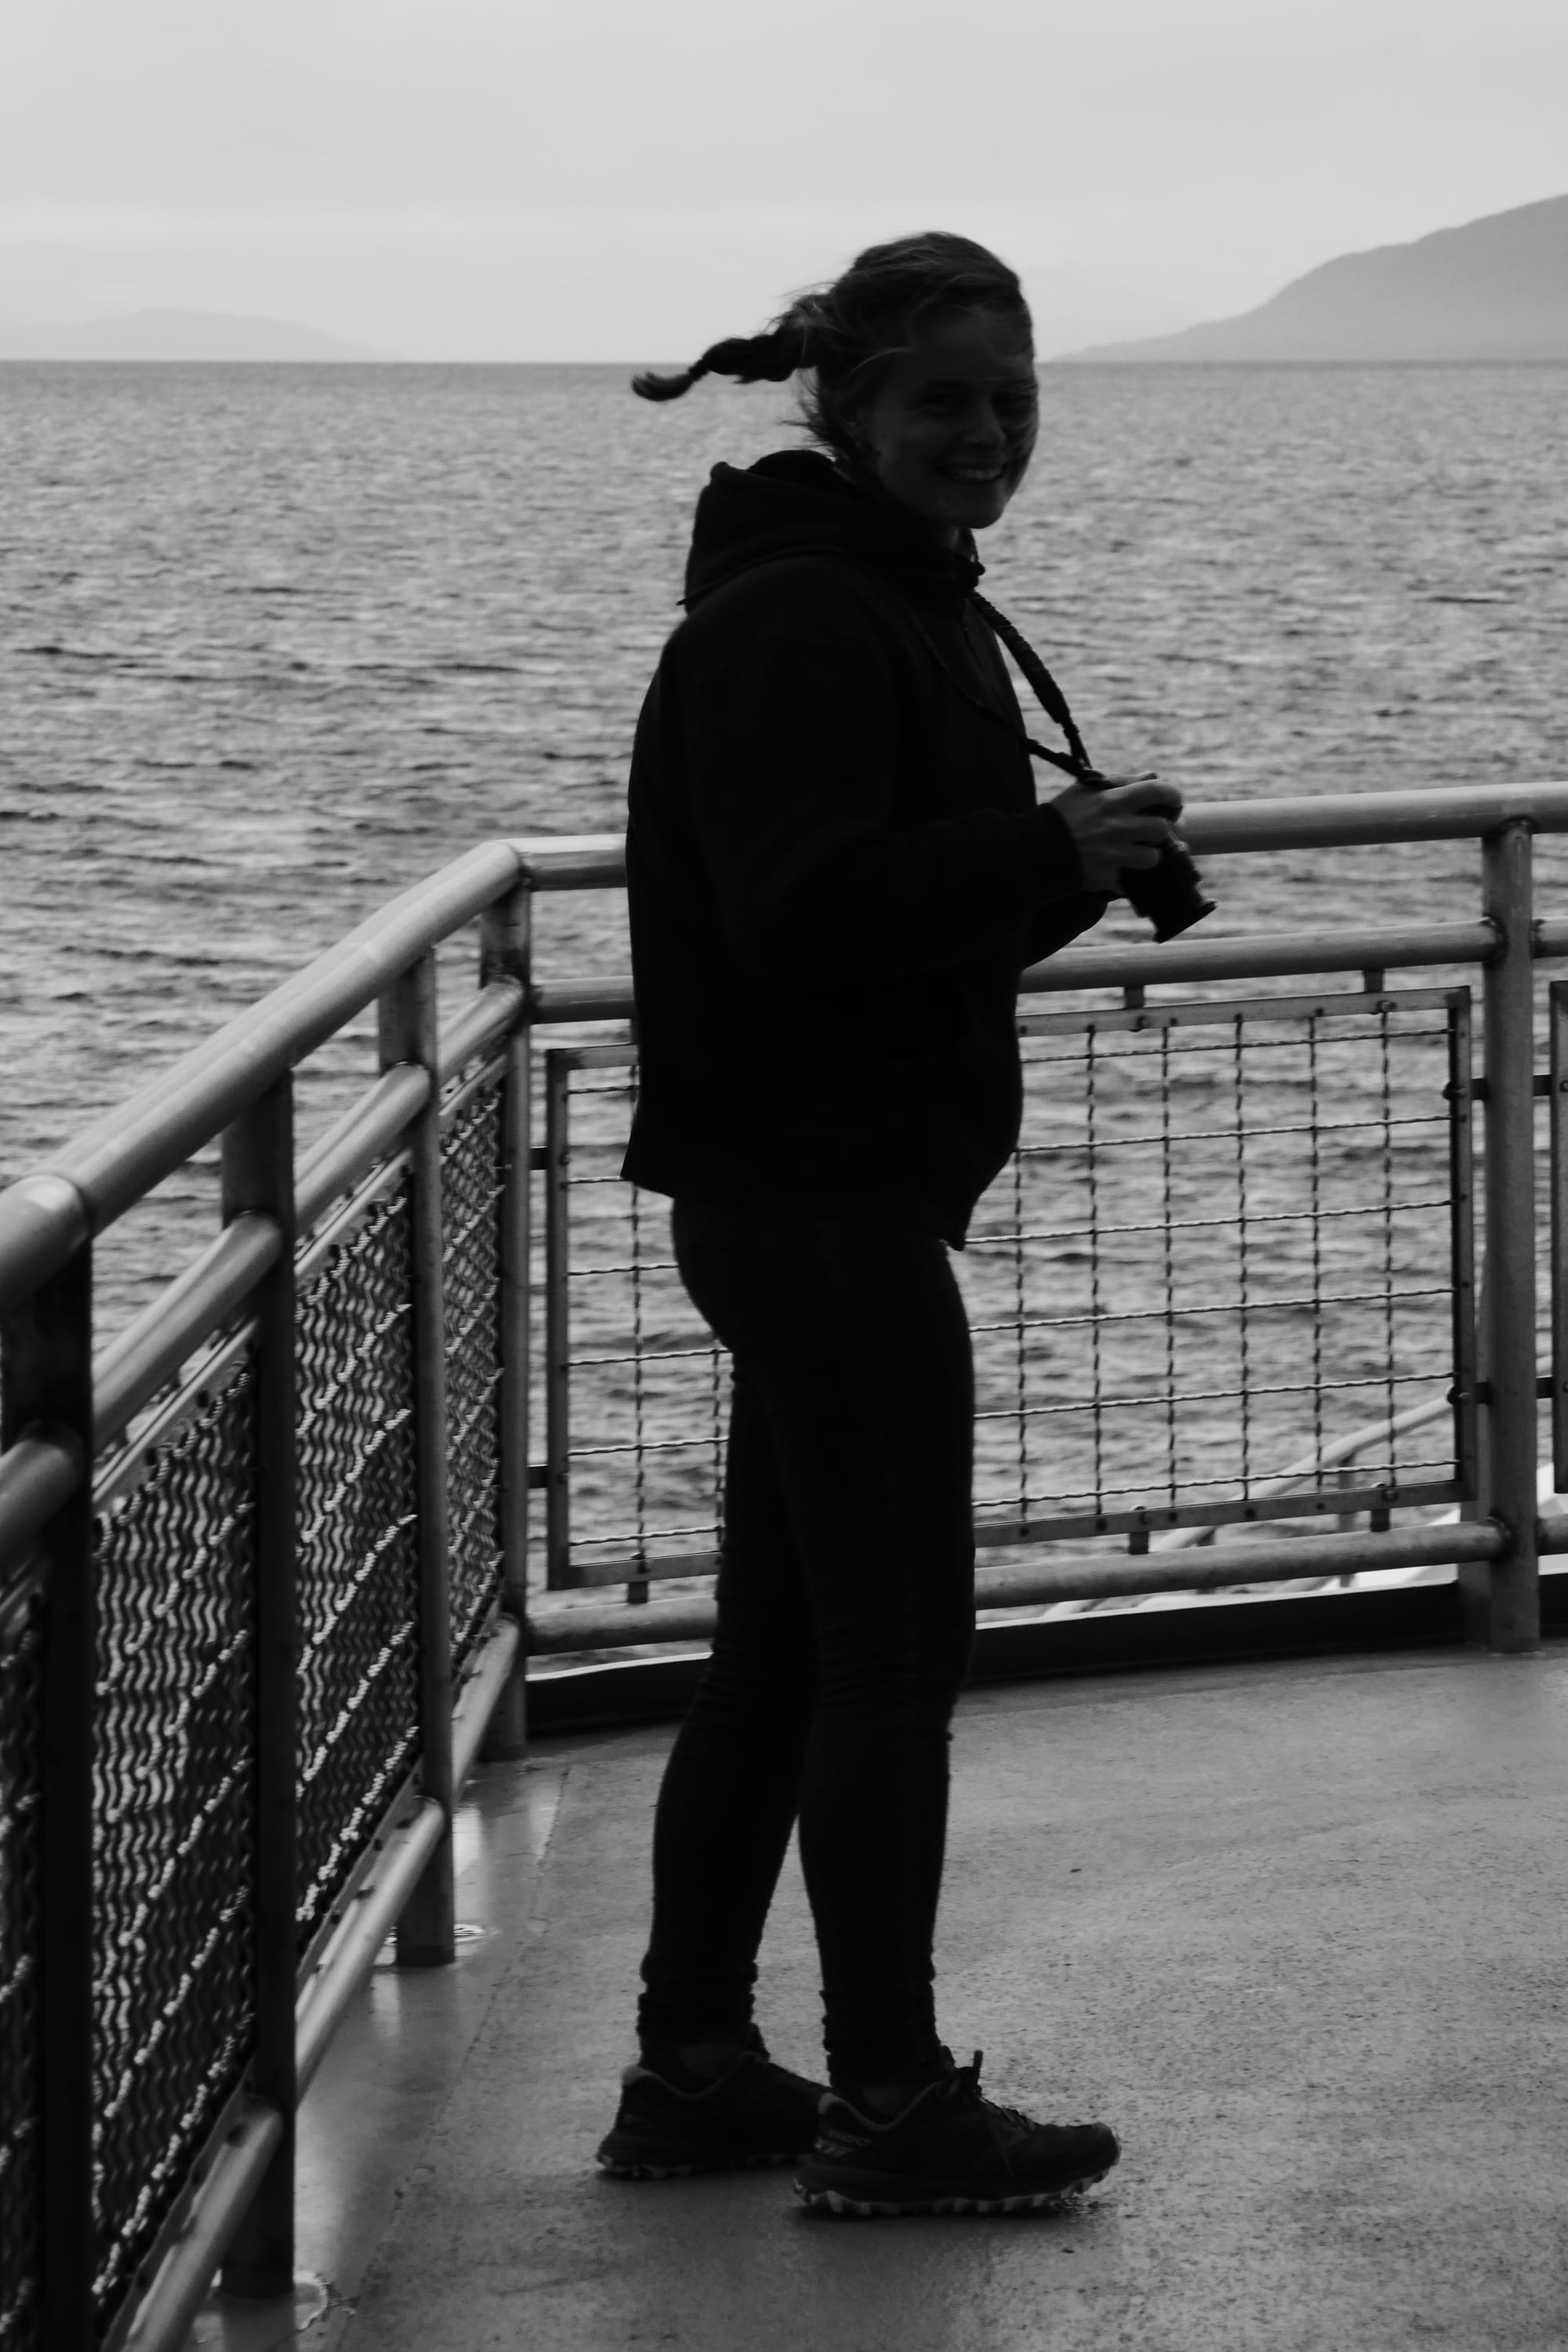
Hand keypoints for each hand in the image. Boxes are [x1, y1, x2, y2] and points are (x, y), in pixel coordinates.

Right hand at [1052, 776, 1184, 895]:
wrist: (1033, 851)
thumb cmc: (1060, 817)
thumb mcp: (1084, 790)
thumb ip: (1118, 782)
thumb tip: (1150, 775)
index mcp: (1113, 800)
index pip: (1158, 791)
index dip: (1172, 795)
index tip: (1173, 801)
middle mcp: (1118, 827)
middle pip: (1162, 828)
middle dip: (1160, 831)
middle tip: (1152, 832)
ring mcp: (1114, 854)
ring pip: (1153, 857)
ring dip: (1147, 856)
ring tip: (1134, 854)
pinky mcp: (1107, 878)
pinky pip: (1129, 881)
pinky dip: (1125, 878)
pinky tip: (1114, 872)